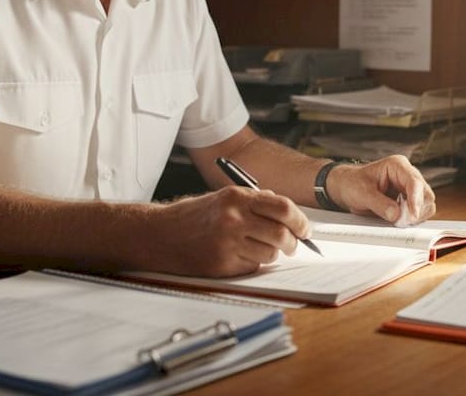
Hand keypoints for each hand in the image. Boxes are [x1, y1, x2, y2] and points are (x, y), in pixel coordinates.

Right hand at [144, 187, 311, 277]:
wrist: (159, 234)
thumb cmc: (195, 216)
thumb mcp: (225, 198)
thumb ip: (256, 203)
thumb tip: (290, 216)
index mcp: (237, 197)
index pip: (283, 208)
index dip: (301, 221)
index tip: (306, 230)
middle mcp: (233, 219)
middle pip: (282, 234)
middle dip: (294, 243)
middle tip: (293, 245)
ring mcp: (227, 243)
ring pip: (270, 254)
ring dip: (270, 254)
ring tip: (254, 248)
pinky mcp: (222, 265)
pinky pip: (253, 267)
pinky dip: (252, 264)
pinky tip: (236, 256)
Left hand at [328, 155, 435, 224]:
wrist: (348, 188)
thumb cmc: (354, 184)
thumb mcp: (362, 193)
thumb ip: (379, 204)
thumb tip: (397, 215)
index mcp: (397, 165)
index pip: (414, 181)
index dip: (416, 200)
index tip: (412, 215)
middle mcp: (408, 175)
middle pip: (426, 194)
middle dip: (417, 210)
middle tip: (402, 221)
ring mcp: (411, 188)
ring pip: (427, 204)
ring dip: (416, 216)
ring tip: (397, 220)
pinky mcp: (410, 201)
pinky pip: (420, 212)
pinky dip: (413, 219)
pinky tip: (399, 220)